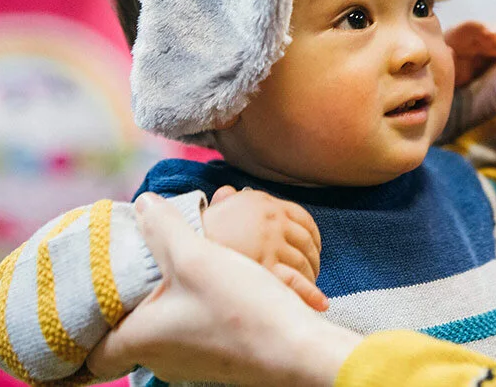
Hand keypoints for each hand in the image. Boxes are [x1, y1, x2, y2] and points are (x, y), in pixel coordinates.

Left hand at [87, 193, 359, 385]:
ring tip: (167, 270)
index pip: (90, 356)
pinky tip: (207, 286)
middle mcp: (161, 359)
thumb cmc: (241, 309)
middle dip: (124, 306)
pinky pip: (189, 333)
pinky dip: (188, 311)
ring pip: (159, 333)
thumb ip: (164, 228)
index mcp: (141, 340)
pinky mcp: (219, 358)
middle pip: (126, 337)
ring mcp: (192, 363)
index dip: (80, 332)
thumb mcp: (197, 257)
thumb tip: (141, 204)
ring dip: (160, 305)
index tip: (80, 304)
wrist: (297, 349)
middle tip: (125, 270)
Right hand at [204, 186, 327, 310]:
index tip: (314, 250)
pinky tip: (318, 303)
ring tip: (310, 290)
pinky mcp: (264, 268)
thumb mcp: (214, 209)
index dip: (313, 237)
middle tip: (313, 273)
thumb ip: (226, 200)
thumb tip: (228, 191)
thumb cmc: (196, 233)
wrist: (177, 251)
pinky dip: (310, 294)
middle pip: (307, 243)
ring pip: (303, 263)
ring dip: (311, 278)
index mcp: (264, 204)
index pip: (304, 220)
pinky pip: (295, 281)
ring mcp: (269, 243)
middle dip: (314, 260)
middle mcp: (271, 220)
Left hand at [446, 21, 495, 86]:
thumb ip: (445, 60)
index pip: (471, 27)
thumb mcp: (440, 69)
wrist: (446, 82)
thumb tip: (450, 50)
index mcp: (459, 36)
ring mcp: (494, 42)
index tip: (492, 33)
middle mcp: (479, 35)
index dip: (481, 28)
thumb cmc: (441, 73)